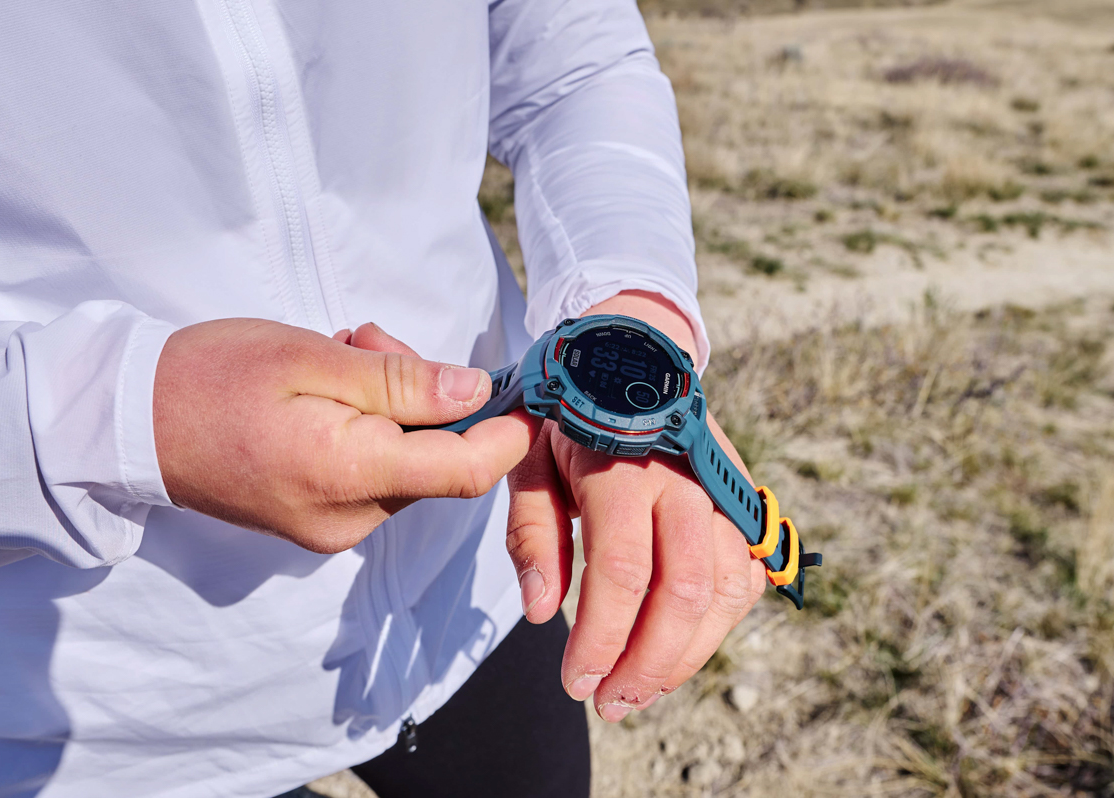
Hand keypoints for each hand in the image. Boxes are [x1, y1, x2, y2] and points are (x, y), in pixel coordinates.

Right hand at [154, 319, 536, 552]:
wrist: (127, 421)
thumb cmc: (210, 376)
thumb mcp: (311, 358)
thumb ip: (400, 381)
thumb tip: (476, 390)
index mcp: (347, 475)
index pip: (462, 471)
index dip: (507, 435)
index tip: (527, 395)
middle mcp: (347, 519)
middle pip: (435, 462)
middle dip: (428, 396)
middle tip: (371, 339)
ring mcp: (330, 528)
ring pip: (405, 464)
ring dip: (394, 406)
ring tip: (340, 355)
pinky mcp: (316, 522)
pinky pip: (373, 475)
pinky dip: (369, 429)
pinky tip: (329, 389)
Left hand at [505, 292, 766, 720]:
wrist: (631, 346)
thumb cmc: (570, 409)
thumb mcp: (527, 457)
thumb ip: (533, 533)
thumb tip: (541, 613)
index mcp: (623, 466)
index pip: (623, 572)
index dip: (602, 639)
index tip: (576, 682)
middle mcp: (683, 478)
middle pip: (685, 590)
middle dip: (650, 662)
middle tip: (612, 703)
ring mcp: (720, 487)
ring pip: (725, 588)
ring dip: (688, 653)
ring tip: (643, 688)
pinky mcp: (738, 495)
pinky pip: (747, 569)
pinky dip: (723, 618)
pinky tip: (685, 645)